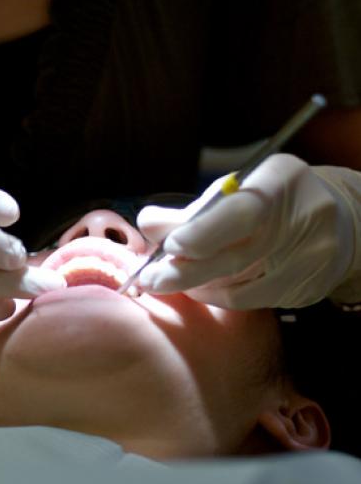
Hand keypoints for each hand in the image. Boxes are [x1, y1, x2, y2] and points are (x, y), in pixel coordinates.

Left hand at [136, 154, 357, 308]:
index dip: (202, 233)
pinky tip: (199, 288)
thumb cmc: (268, 202)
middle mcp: (303, 220)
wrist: (336, 222)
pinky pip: (248, 301)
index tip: (169, 246)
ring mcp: (309, 259)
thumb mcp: (234, 192)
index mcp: (280, 182)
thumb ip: (192, 211)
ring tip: (165, 281)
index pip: (241, 213)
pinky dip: (216, 296)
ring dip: (193, 285)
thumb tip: (147, 224)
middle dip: (183, 271)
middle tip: (147, 278)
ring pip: (238, 286)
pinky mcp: (304, 289)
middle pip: (235, 257)